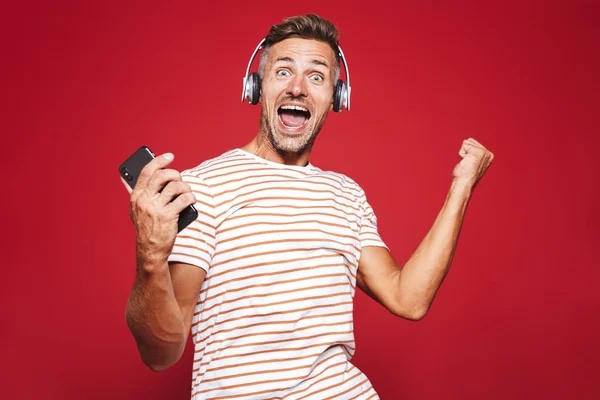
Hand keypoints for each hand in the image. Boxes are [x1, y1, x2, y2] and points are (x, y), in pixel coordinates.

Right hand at [121, 153, 196, 268]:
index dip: (159, 161)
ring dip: (185, 188)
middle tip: (179, 180)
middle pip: (162, 175)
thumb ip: (135, 194)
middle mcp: (145, 200)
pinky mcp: (168, 216)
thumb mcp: (135, 210)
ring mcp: (156, 208)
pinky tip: (192, 201)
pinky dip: (191, 198)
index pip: (147, 171)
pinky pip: (184, 199)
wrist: (150, 251)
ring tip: (187, 193)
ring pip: (175, 186)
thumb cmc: (146, 229)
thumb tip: (125, 177)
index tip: (169, 156)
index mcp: (136, 196)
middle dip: (175, 174)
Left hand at [452, 138, 493, 188]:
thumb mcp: (473, 163)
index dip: (467, 152)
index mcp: (489, 156)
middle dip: (465, 151)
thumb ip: (474, 154)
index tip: (470, 163)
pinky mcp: (478, 152)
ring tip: (466, 163)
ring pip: (467, 142)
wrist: (464, 183)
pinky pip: (464, 145)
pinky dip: (461, 153)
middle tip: (467, 163)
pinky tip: (465, 162)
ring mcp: (484, 152)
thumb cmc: (465, 175)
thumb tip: (469, 145)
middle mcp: (488, 154)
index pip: (473, 143)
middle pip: (470, 141)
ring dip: (463, 153)